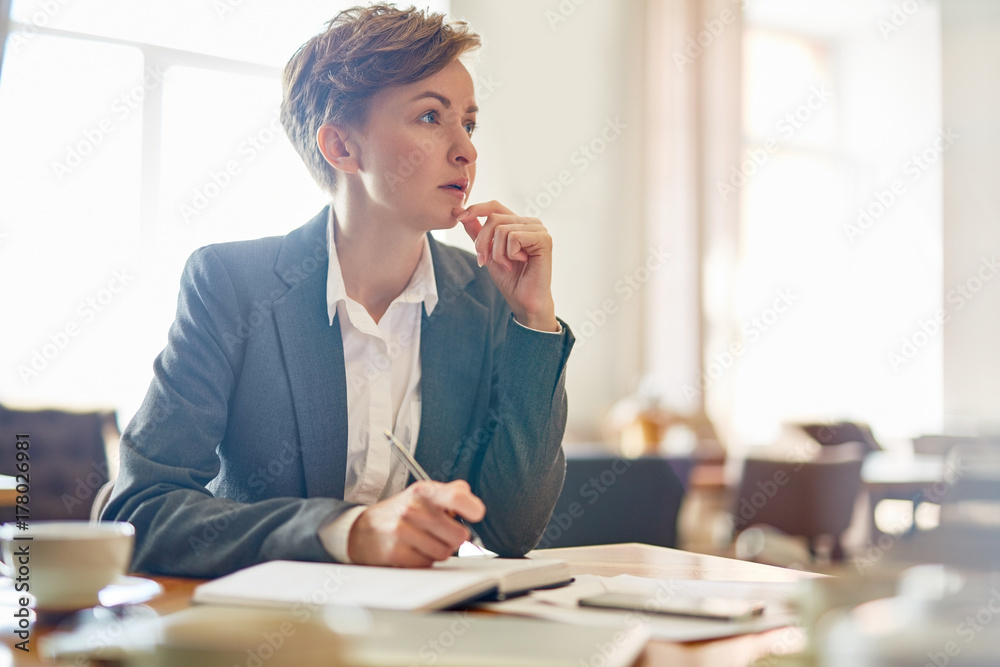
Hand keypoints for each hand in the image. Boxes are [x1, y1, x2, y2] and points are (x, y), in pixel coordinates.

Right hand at [347, 479, 485, 566]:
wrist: (363, 529)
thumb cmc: (399, 512)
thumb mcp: (421, 494)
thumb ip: (449, 492)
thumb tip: (467, 494)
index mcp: (423, 492)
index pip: (457, 498)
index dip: (473, 509)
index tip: (474, 515)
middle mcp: (413, 509)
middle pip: (458, 535)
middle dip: (453, 539)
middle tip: (442, 534)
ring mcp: (403, 531)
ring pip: (444, 553)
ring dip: (438, 551)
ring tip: (423, 542)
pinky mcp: (396, 552)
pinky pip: (428, 564)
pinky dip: (424, 561)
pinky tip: (412, 550)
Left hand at [454, 201, 559, 331]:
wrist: (524, 300)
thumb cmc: (510, 279)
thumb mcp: (488, 253)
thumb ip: (478, 233)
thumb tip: (461, 214)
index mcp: (518, 223)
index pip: (495, 206)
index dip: (475, 209)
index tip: (458, 217)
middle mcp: (530, 223)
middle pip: (494, 218)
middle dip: (483, 241)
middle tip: (485, 260)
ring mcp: (539, 230)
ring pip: (502, 229)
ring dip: (497, 252)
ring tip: (508, 264)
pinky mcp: (544, 239)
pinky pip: (514, 237)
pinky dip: (510, 254)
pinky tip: (521, 262)